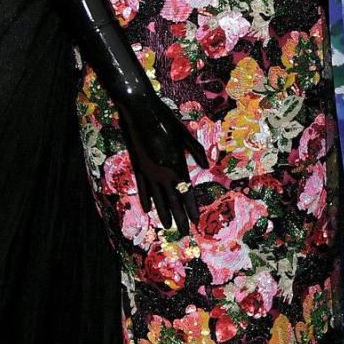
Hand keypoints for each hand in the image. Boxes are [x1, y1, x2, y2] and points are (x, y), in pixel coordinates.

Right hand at [119, 96, 206, 236]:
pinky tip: (148, 209)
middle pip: (172, 199)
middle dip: (179, 216)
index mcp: (176, 164)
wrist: (139, 111)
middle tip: (184, 232)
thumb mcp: (184, 134)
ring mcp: (148, 171)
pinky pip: (142, 187)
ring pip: (157, 197)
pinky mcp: (138, 166)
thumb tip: (206, 166)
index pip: (186, 191)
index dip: (190, 207)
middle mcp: (162, 172)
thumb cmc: (164, 119)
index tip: (195, 220)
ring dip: (163, 212)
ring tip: (167, 226)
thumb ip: (196, 151)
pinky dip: (145, 199)